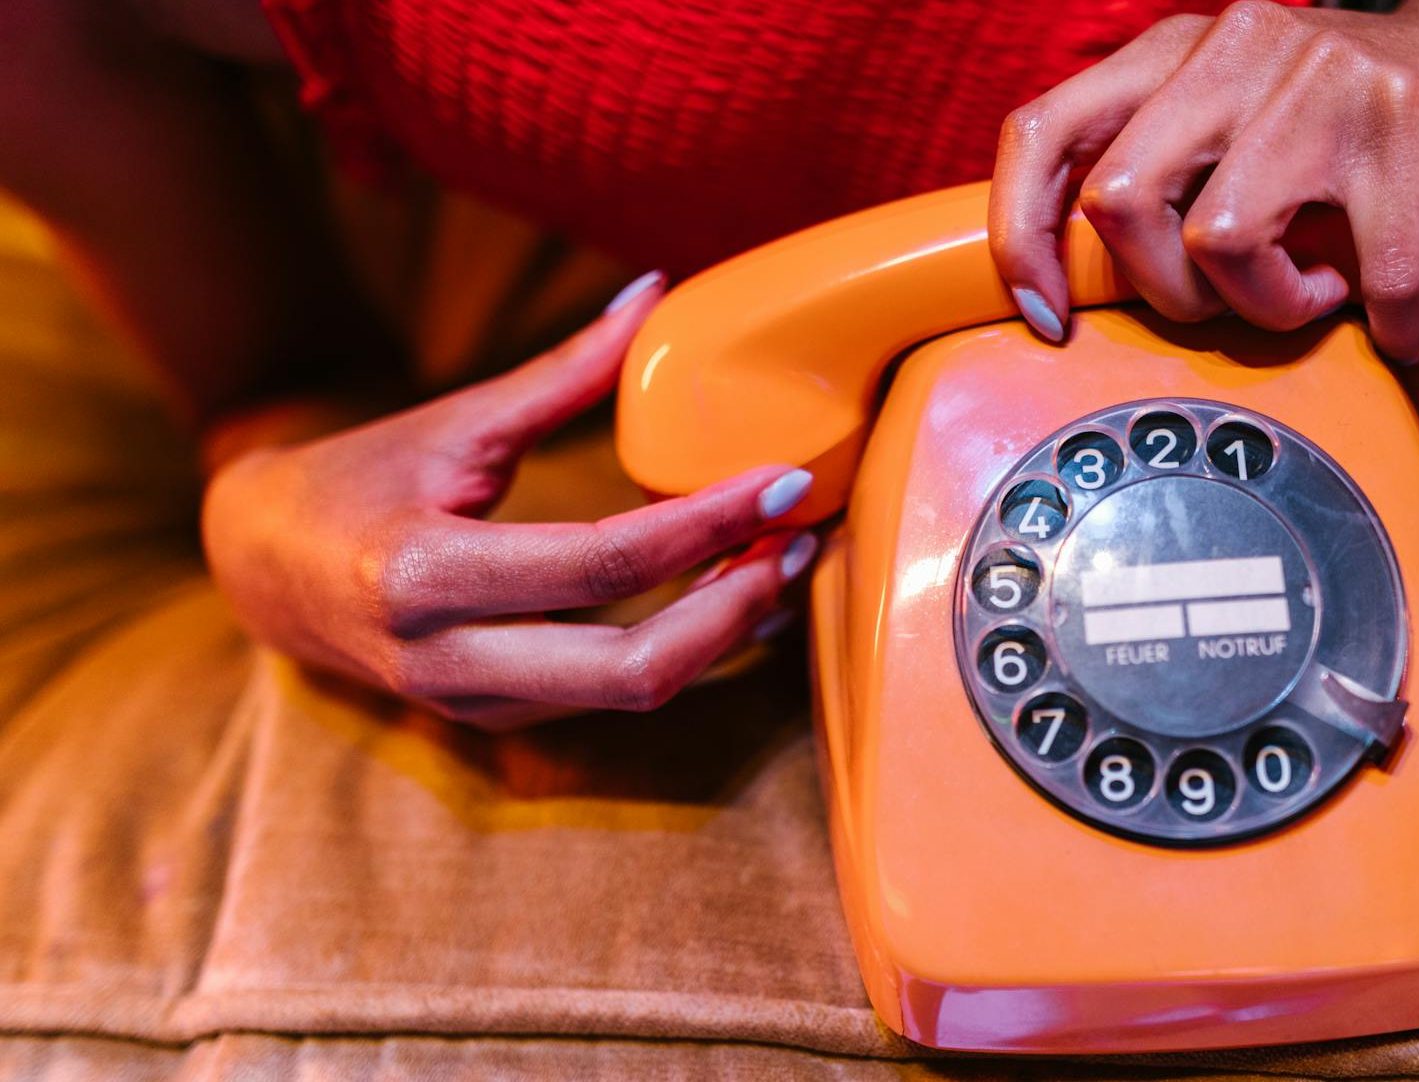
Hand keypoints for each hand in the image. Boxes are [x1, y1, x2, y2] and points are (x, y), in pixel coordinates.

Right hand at [202, 275, 817, 729]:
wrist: (262, 570)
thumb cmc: (359, 479)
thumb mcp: (454, 421)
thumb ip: (562, 372)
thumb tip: (655, 292)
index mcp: (424, 576)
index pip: (599, 566)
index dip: (704, 525)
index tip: (783, 482)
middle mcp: (448, 661)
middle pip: (631, 671)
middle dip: (734, 608)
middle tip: (800, 538)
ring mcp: (475, 705)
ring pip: (632, 694)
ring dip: (723, 631)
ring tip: (785, 558)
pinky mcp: (499, 720)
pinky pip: (614, 696)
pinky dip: (686, 649)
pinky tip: (733, 592)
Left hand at [990, 0, 1418, 358]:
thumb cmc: (1355, 122)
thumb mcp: (1236, 128)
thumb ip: (1164, 174)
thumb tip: (1078, 284)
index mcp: (1177, 54)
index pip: (1044, 132)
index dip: (1023, 234)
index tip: (1048, 315)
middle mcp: (1236, 49)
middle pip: (1120, 199)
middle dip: (1167, 291)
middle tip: (1229, 302)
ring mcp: (1321, 77)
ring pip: (1219, 238)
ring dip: (1267, 306)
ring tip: (1314, 294)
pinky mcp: (1407, 118)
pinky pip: (1369, 266)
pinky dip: (1384, 318)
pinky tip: (1394, 321)